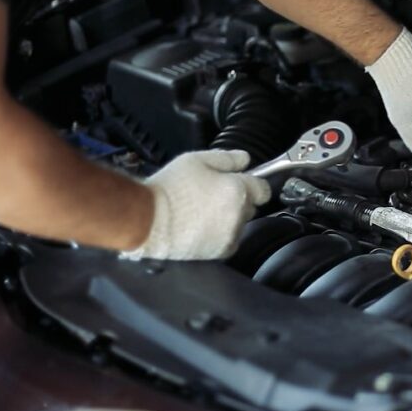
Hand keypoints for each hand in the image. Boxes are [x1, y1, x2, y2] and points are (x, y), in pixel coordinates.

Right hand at [122, 150, 270, 260]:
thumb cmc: (169, 189)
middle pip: (251, 206)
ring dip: (229, 218)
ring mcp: (231, 235)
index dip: (253, 184)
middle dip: (238, 200)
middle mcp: (239, 214)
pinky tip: (201, 227)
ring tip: (202, 212)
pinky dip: (221, 235)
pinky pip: (229, 241)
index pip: (263, 189)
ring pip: (240, 224)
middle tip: (212, 195)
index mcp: (238, 190)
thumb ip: (226, 158)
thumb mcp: (196, 160)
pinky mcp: (220, 251)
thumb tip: (245, 159)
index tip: (242, 183)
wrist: (148, 220)